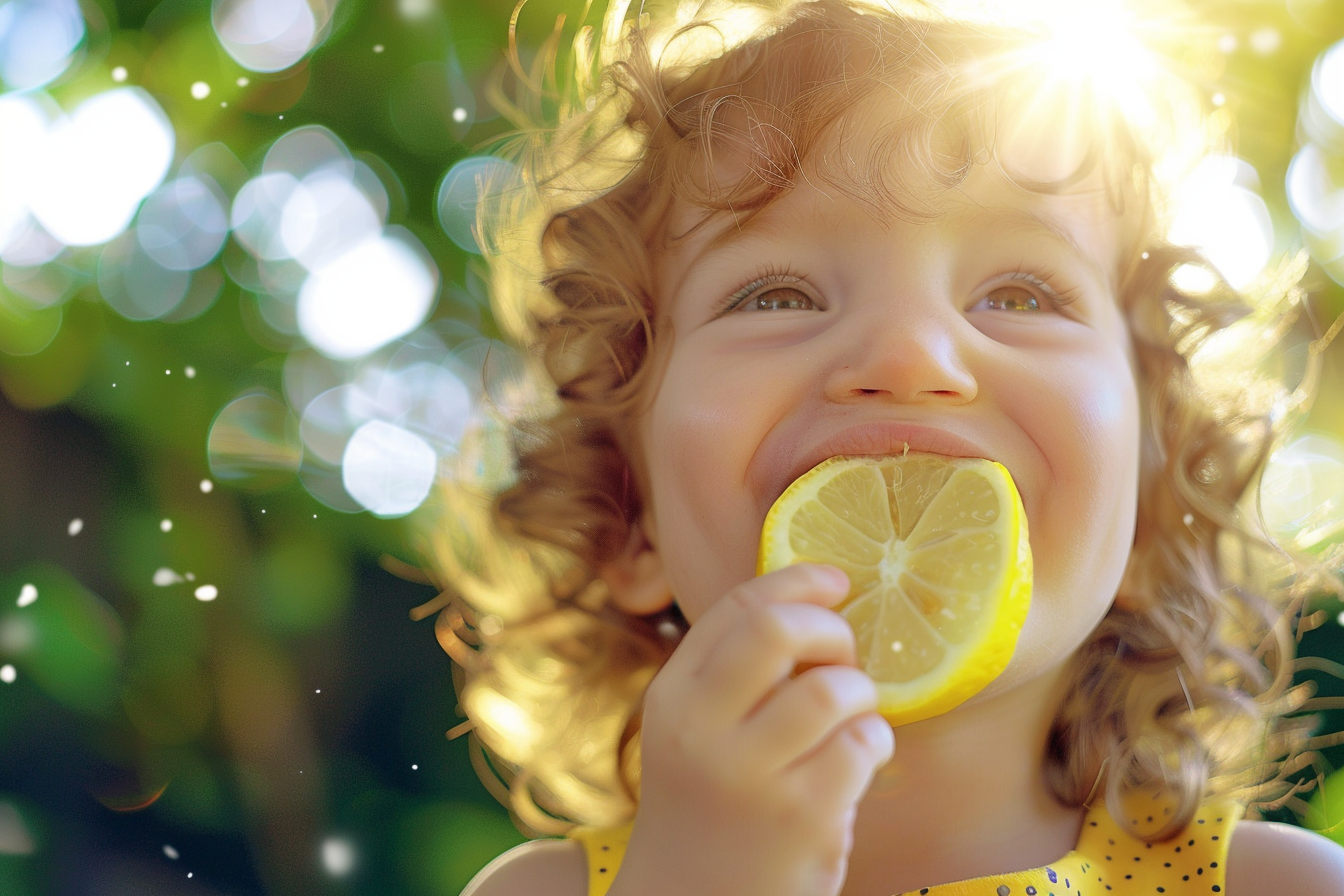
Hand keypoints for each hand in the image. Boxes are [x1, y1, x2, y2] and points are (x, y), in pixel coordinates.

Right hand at [610, 564, 894, 895]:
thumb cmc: (710, 808)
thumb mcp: (693, 733)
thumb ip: (731, 674)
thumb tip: (811, 603)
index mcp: (673, 697)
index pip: (738, 608)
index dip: (796, 580)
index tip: (836, 580)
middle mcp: (700, 730)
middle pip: (778, 631)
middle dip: (829, 630)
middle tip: (842, 659)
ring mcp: (749, 776)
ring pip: (831, 690)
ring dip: (860, 693)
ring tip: (853, 718)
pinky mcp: (801, 817)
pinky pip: (861, 744)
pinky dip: (875, 740)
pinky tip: (861, 758)